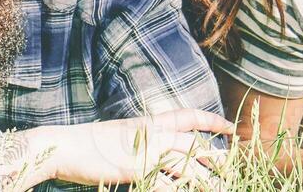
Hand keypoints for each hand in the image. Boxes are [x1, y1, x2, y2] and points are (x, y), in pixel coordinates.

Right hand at [31, 108, 232, 186]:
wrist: (68, 146)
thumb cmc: (92, 143)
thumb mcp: (124, 134)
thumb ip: (145, 139)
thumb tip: (160, 149)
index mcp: (152, 122)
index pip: (190, 117)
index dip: (211, 122)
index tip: (229, 128)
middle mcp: (155, 133)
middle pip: (195, 145)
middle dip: (217, 157)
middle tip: (234, 167)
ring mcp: (148, 151)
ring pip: (188, 166)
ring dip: (207, 180)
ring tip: (223, 189)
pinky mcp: (139, 170)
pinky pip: (167, 185)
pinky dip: (180, 190)